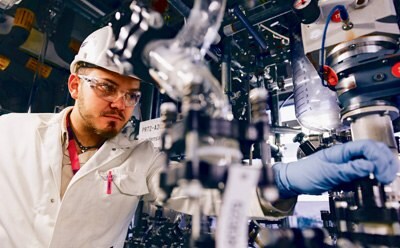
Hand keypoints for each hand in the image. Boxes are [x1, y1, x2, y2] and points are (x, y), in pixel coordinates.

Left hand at [273, 140, 398, 197]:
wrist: (294, 180)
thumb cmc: (305, 173)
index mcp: (342, 150)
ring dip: (382, 169)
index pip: (368, 147)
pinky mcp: (348, 174)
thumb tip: (369, 166)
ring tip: (384, 181)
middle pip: (375, 152)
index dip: (379, 158)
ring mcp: (348, 164)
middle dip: (385, 163)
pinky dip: (373, 177)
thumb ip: (348, 170)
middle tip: (386, 179)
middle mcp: (347, 155)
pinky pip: (365, 173)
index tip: (381, 173)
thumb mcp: (326, 173)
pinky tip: (375, 183)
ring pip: (372, 162)